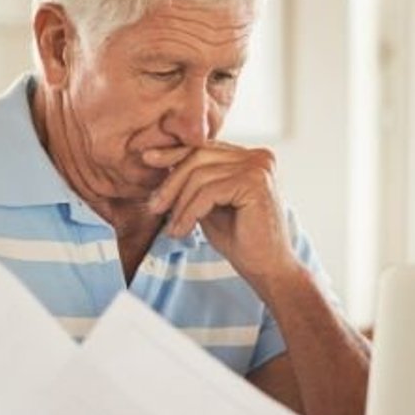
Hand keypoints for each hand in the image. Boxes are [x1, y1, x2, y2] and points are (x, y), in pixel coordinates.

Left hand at [142, 140, 297, 291]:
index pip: (205, 146)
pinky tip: (182, 231)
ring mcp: (259, 168)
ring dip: (179, 203)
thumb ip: (195, 181)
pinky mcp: (255, 183)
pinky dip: (190, 213)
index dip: (174, 153)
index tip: (148, 160)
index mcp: (250, 157)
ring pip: (200, 175)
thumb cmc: (240, 238)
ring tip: (172, 228)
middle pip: (199, 156)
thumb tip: (161, 160)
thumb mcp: (210, 203)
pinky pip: (208, 192)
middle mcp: (258, 156)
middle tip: (154, 207)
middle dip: (172, 183)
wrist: (267, 268)